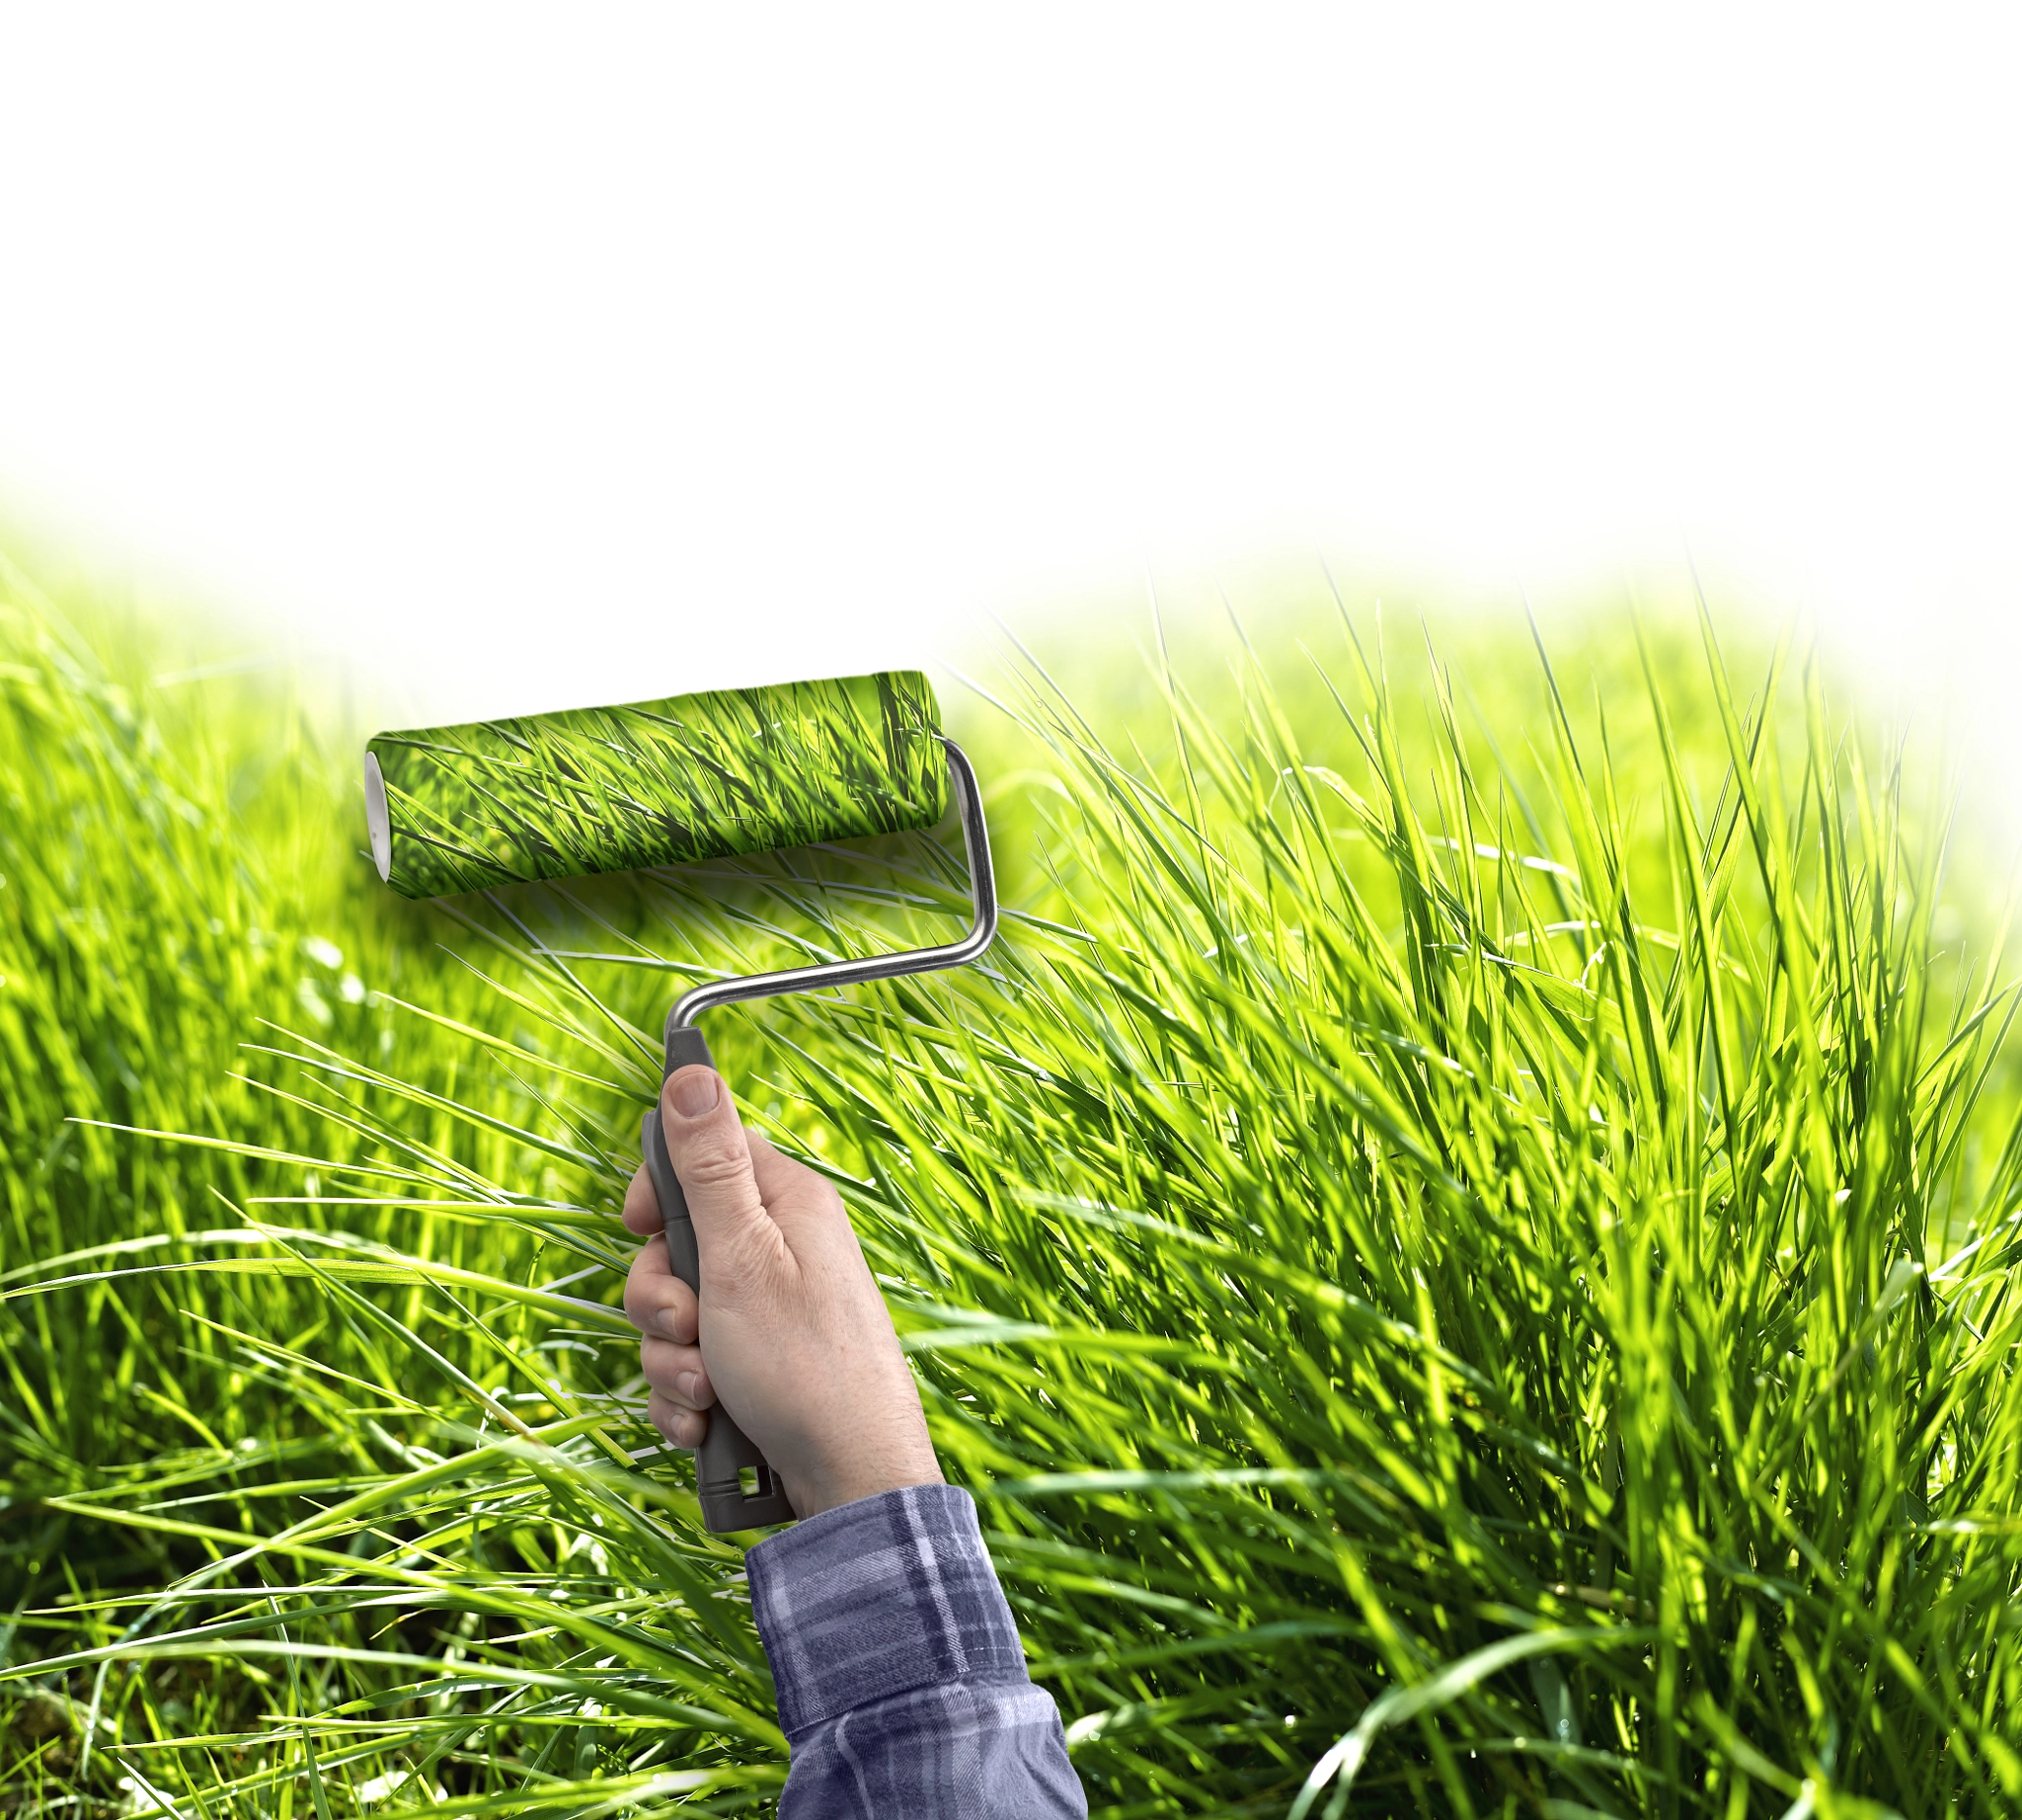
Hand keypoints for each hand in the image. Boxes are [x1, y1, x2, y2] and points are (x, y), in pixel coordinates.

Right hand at [620, 1065, 943, 1519]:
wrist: (850, 1481)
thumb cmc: (806, 1366)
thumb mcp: (744, 1256)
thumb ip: (709, 1167)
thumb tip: (693, 1072)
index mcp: (787, 1205)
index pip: (704, 1156)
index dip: (659, 1194)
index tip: (640, 1225)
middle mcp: (783, 1252)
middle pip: (677, 1247)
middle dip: (660, 1300)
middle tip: (689, 1327)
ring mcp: (771, 1314)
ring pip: (678, 1316)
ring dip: (673, 1360)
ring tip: (710, 1391)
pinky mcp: (760, 1368)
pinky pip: (693, 1368)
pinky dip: (690, 1400)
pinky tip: (711, 1425)